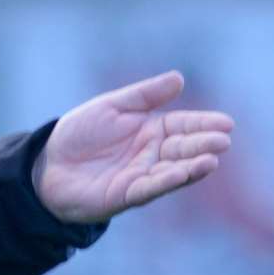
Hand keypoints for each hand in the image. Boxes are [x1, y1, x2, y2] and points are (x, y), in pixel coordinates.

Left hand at [33, 71, 233, 223]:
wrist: (46, 164)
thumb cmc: (79, 135)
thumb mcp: (111, 107)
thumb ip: (144, 96)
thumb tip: (179, 78)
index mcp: (151, 130)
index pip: (183, 125)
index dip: (204, 124)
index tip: (227, 122)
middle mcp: (151, 154)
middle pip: (183, 148)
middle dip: (204, 145)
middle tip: (223, 141)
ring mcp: (140, 176)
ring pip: (173, 171)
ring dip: (193, 167)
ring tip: (212, 160)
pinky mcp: (125, 195)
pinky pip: (149, 188)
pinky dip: (166, 181)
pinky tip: (181, 173)